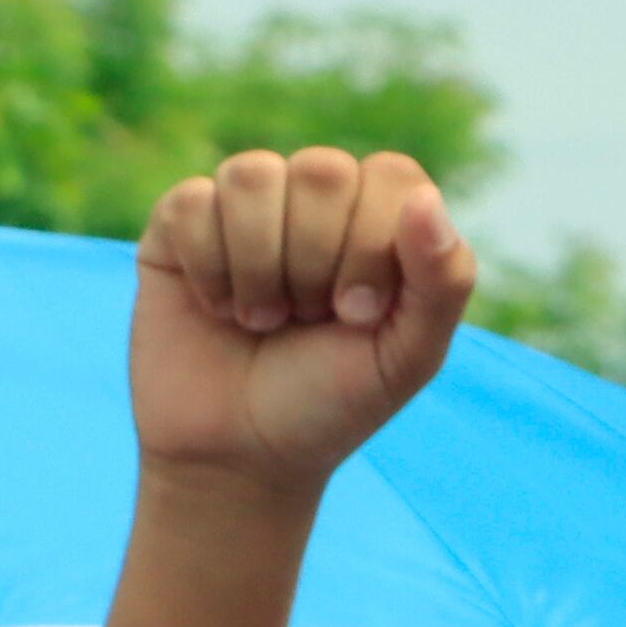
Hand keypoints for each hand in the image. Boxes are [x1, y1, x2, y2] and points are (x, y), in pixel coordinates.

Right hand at [132, 148, 476, 497]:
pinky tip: (218, 308)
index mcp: (376, 216)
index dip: (373, 245)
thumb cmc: (329, 403)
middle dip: (315, 261)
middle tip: (307, 319)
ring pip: (253, 176)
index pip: (390, 176)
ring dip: (260, 267)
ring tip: (263, 318)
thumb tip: (427, 198)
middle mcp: (312, 197)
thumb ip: (444, 282)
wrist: (240, 455)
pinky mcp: (181, 221)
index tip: (358, 314)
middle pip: (321, 171)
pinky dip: (210, 269)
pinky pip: (193, 203)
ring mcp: (245, 204)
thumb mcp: (406, 357)